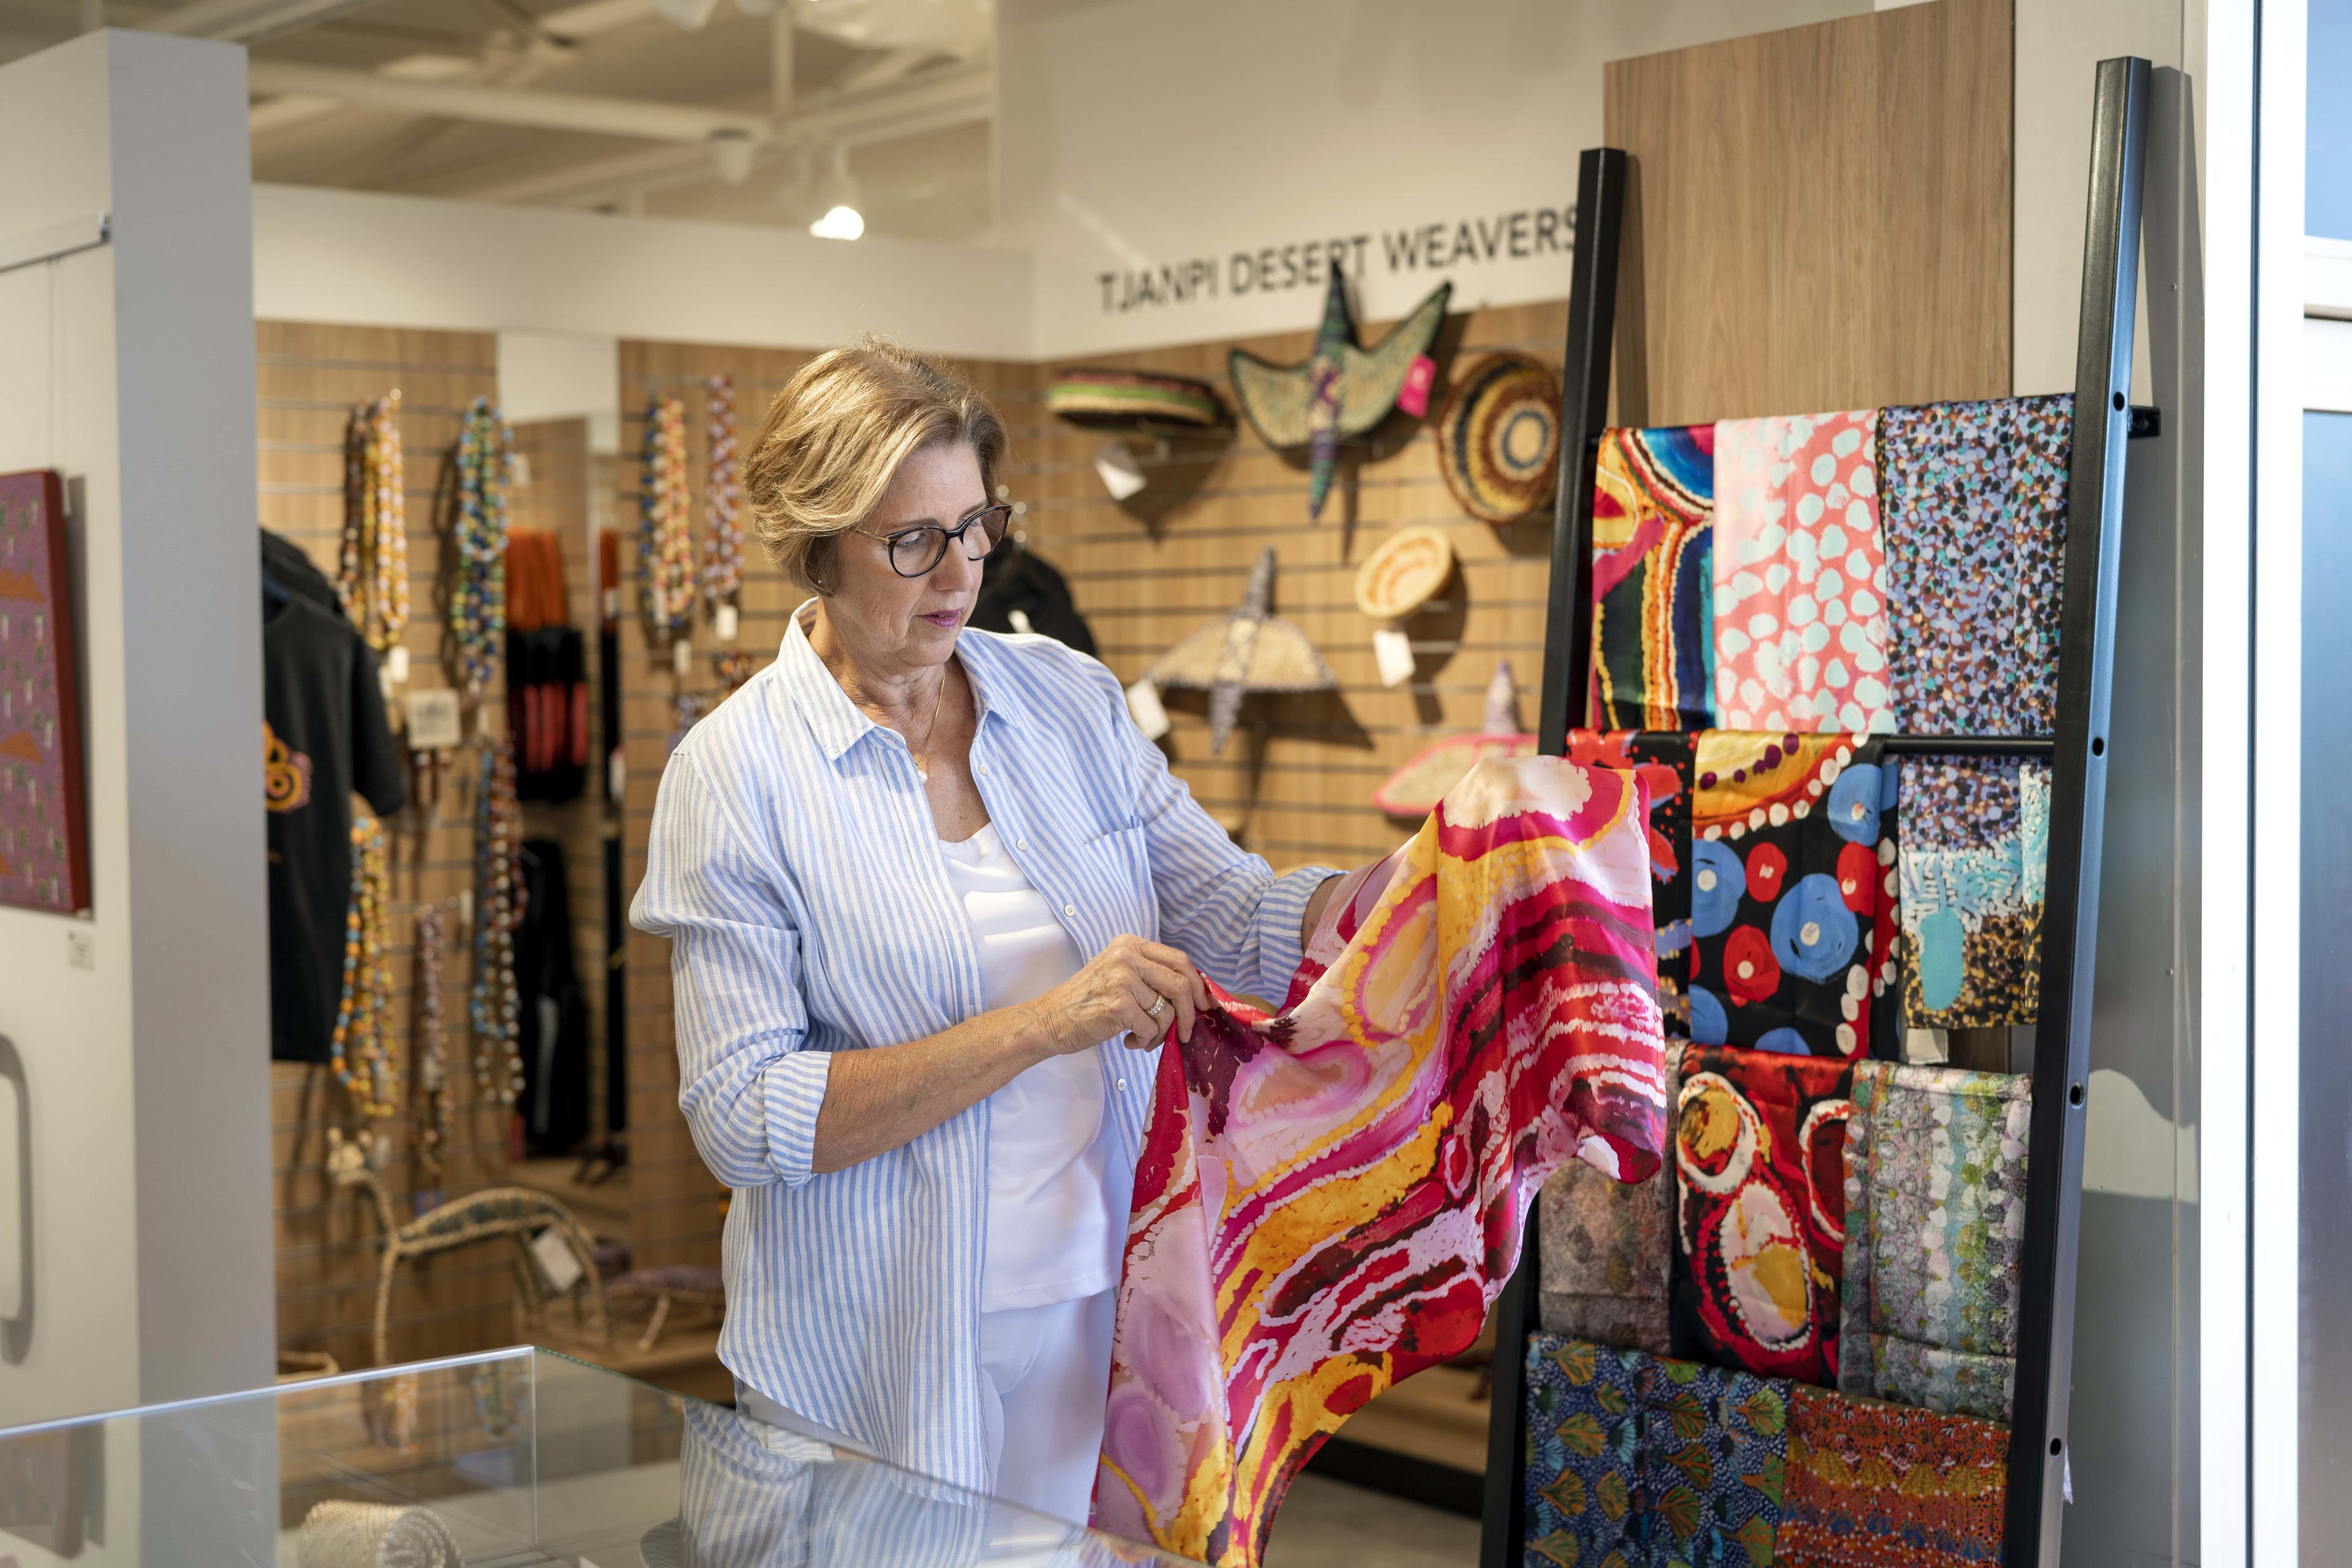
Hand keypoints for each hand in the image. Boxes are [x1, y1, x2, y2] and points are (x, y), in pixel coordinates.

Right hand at [1022, 934, 1208, 1054]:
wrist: (1049, 1019)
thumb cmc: (1085, 1001)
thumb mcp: (1117, 972)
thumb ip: (1150, 974)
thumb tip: (1195, 994)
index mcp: (1129, 944)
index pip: (1179, 960)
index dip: (1197, 984)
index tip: (1203, 1004)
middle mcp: (1127, 956)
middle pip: (1180, 984)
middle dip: (1189, 1014)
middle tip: (1186, 1033)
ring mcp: (1122, 980)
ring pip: (1167, 1012)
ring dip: (1160, 1033)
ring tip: (1142, 1038)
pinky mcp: (1118, 1005)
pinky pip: (1151, 1029)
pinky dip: (1145, 1041)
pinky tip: (1128, 1041)